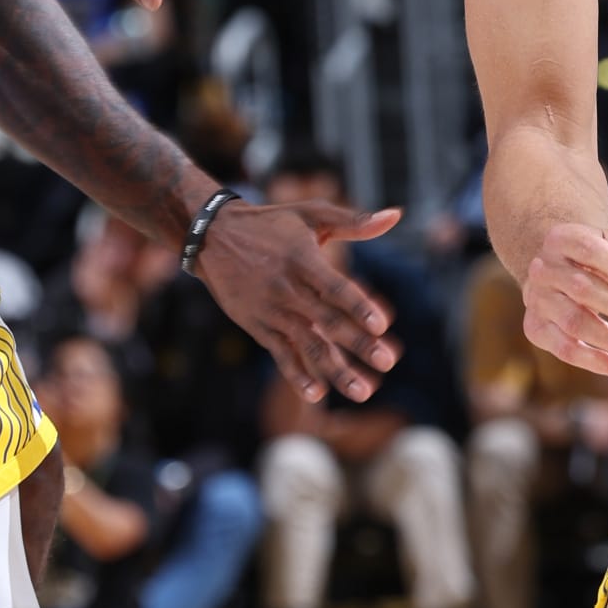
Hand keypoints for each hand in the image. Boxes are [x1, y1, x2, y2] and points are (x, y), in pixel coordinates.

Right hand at [197, 199, 403, 403]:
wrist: (212, 237)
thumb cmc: (271, 223)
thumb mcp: (311, 213)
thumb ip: (354, 221)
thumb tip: (396, 215)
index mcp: (303, 261)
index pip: (334, 287)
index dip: (357, 306)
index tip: (382, 326)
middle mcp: (288, 289)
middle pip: (327, 321)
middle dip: (359, 343)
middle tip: (388, 362)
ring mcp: (272, 311)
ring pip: (308, 344)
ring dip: (336, 369)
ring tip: (363, 391)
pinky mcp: (258, 326)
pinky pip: (280, 354)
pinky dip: (297, 374)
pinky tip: (317, 394)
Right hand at [522, 222, 607, 377]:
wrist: (553, 269)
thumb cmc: (591, 255)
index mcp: (562, 239)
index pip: (590, 251)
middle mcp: (543, 269)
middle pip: (581, 289)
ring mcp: (536, 300)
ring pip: (573, 322)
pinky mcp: (535, 327)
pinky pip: (564, 349)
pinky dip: (593, 360)